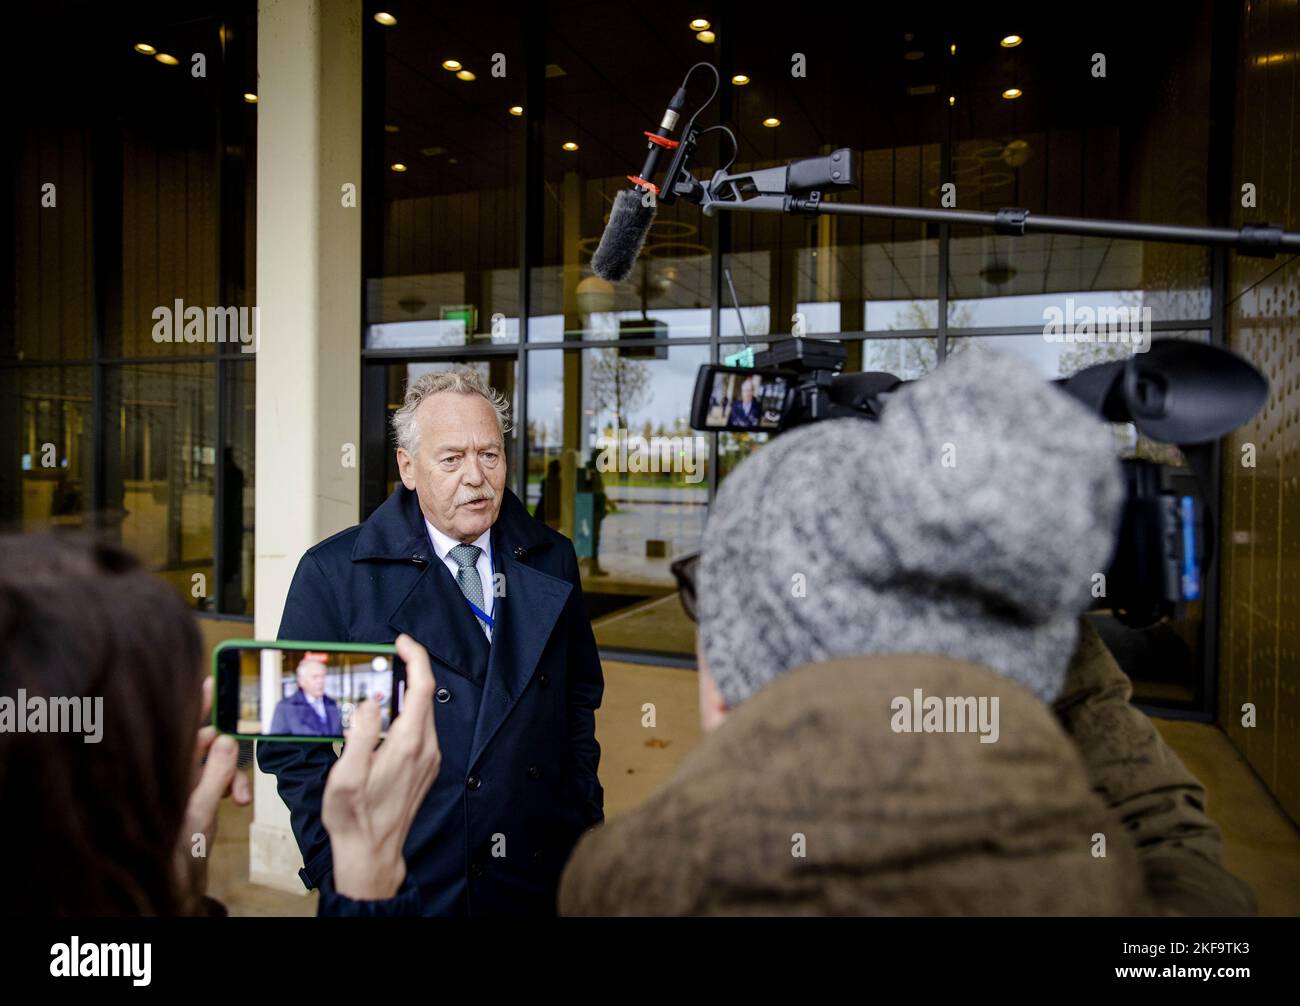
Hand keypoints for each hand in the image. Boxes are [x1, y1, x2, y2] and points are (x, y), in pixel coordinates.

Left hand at [176, 675, 252, 907]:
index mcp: (165, 775)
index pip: (180, 730)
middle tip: (239, 773)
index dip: (194, 704)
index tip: (209, 682)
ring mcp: (180, 790)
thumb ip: (215, 774)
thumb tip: (227, 739)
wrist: (171, 894)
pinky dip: (228, 788)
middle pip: (203, 745)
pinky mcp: (190, 801)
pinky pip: (214, 782)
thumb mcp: (200, 814)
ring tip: (240, 799)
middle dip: (227, 753)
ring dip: (232, 776)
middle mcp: (170, 778)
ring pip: (213, 765)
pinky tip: (235, 801)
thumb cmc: (174, 860)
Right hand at [322, 634, 440, 899]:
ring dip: (406, 694)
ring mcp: (429, 760)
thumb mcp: (346, 775)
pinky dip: (407, 714)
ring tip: (381, 684)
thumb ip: (359, 734)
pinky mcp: (425, 769)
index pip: (422, 687)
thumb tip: (371, 702)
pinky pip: (421, 731)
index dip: (415, 658)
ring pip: (423, 714)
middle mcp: (426, 749)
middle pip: (425, 696)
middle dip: (409, 671)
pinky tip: (386, 718)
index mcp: (409, 744)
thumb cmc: (355, 819)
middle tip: (385, 657)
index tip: (402, 642)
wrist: (372, 854)